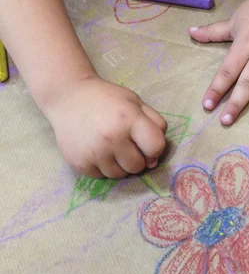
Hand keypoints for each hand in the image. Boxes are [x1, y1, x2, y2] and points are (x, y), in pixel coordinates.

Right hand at [42, 77, 166, 178]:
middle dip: (136, 157)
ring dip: (120, 164)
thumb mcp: (136, 102)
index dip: (154, 147)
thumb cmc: (107, 99)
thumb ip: (156, 125)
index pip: (156, 147)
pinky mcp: (79, 164)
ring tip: (110, 146)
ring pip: (120, 175)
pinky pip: (102, 176)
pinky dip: (103, 167)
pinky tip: (96, 150)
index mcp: (129, 119)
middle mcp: (111, 138)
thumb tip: (154, 160)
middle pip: (138, 166)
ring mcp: (94, 153)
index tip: (145, 141)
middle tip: (125, 143)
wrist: (67, 97)